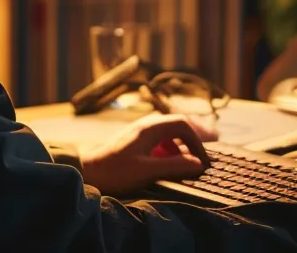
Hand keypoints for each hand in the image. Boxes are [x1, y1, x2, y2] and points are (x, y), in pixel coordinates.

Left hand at [80, 114, 217, 194]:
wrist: (86, 172)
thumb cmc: (113, 172)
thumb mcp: (146, 171)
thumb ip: (174, 166)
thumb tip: (199, 164)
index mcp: (149, 128)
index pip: (183, 125)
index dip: (198, 142)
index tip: (204, 161)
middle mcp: (146, 126)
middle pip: (179, 124)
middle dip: (196, 137)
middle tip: (211, 149)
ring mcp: (140, 133)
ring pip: (170, 132)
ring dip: (184, 144)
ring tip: (195, 158)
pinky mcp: (136, 142)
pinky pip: (161, 140)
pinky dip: (173, 149)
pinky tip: (174, 162)